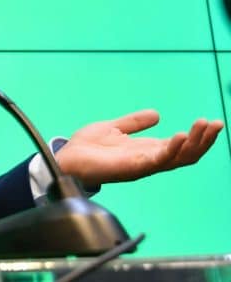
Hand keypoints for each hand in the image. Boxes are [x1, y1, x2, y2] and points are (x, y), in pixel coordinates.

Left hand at [55, 109, 223, 188]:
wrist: (66, 158)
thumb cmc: (87, 148)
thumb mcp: (114, 128)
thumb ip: (135, 123)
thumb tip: (157, 114)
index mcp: (147, 150)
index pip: (181, 145)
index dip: (198, 136)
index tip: (212, 122)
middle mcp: (149, 160)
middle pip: (186, 153)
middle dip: (204, 140)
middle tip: (216, 123)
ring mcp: (142, 165)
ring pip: (178, 158)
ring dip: (194, 142)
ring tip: (205, 126)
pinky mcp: (132, 167)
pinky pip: (157, 160)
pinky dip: (171, 149)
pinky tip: (180, 135)